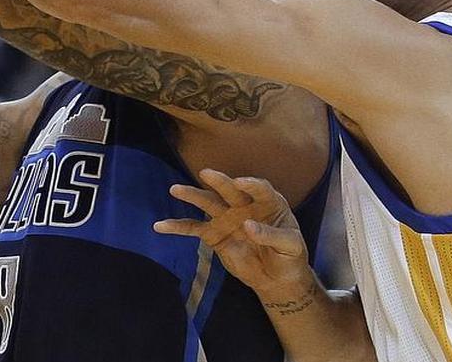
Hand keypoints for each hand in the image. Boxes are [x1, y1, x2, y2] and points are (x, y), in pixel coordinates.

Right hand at [154, 169, 311, 295]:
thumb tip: (248, 226)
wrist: (277, 277)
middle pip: (230, 191)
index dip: (251, 185)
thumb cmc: (290, 256)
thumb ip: (272, 235)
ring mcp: (228, 218)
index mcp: (269, 203)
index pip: (260, 189)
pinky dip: (177, 227)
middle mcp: (245, 205)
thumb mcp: (291, 246)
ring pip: (208, 204)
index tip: (240, 182)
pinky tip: (160, 226)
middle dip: (219, 182)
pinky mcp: (214, 235)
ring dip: (192, 196)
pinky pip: (194, 228)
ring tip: (175, 189)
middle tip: (205, 173)